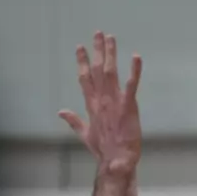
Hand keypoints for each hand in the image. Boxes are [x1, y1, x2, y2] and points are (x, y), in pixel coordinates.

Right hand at [59, 32, 141, 179]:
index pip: (84, 78)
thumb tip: (60, 112)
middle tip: (98, 33)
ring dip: (110, 53)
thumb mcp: (85, 133)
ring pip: (110, 72)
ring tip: (110, 37)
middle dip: (97, 50)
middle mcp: (101, 100)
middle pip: (96, 70)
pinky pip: (131, 85)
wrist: (116, 162)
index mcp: (92, 105)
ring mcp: (114, 102)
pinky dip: (134, 71)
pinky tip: (136, 57)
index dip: (82, 62)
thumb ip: (73, 120)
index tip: (80, 47)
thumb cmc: (103, 150)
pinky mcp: (128, 106)